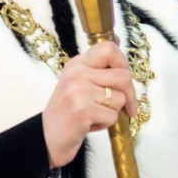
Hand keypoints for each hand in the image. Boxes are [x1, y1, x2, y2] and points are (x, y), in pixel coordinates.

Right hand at [41, 41, 136, 168]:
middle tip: (128, 107)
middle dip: (130, 95)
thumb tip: (117, 40)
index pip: (108, 48)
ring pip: (119, 99)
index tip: (124, 80)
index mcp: (77, 63)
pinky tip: (90, 124)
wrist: (47, 137)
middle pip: (122, 75)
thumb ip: (98, 66)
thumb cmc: (68, 112)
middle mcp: (77, 73)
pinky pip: (112, 116)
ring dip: (113, 112)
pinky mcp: (82, 110)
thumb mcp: (79, 82)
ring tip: (96, 115)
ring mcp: (78, 90)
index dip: (123, 63)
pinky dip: (106, 124)